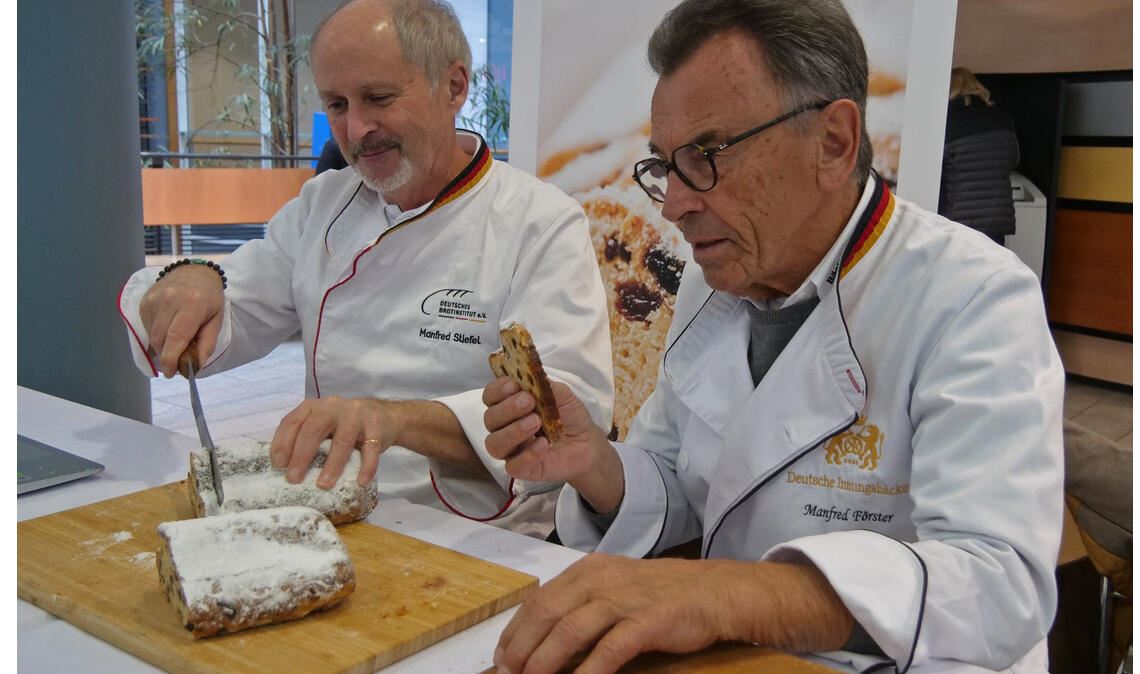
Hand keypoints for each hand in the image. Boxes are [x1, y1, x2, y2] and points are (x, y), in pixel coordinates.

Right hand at [139, 264, 224, 376]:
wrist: (195, 272)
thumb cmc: (210, 297)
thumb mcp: (217, 319)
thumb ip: (207, 343)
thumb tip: (196, 366)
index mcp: (192, 304)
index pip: (176, 337)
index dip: (171, 359)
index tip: (171, 373)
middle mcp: (170, 300)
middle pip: (160, 338)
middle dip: (166, 355)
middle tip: (176, 362)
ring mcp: (154, 298)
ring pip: (151, 334)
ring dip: (161, 345)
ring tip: (174, 342)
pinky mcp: (145, 300)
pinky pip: (146, 325)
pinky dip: (155, 333)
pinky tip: (166, 329)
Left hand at [269, 397, 399, 487]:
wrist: (385, 416)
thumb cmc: (345, 426)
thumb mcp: (323, 424)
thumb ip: (305, 435)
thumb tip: (284, 466)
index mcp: (314, 406)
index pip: (292, 421)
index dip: (283, 443)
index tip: (279, 465)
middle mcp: (333, 406)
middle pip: (313, 430)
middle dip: (301, 456)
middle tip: (294, 479)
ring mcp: (356, 415)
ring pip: (342, 441)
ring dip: (331, 466)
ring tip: (323, 485)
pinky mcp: (376, 425)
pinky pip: (370, 449)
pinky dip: (366, 467)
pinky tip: (360, 481)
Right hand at [482, 379, 622, 511]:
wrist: (587, 442)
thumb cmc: (569, 417)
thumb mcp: (563, 395)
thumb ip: (547, 386)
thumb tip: (534, 377)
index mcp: (509, 404)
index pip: (490, 396)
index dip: (497, 390)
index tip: (513, 385)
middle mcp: (504, 427)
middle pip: (490, 418)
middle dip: (507, 408)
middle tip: (529, 401)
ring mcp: (511, 450)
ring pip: (494, 444)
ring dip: (513, 431)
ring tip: (536, 422)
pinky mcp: (522, 469)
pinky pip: (513, 466)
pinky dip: (527, 455)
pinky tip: (543, 445)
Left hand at [494, 554, 733, 673]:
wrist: (713, 591)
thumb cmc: (662, 593)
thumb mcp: (615, 586)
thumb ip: (582, 603)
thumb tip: (544, 635)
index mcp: (587, 570)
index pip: (539, 600)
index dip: (515, 631)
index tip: (501, 657)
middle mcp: (600, 580)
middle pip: (547, 614)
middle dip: (522, 648)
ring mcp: (623, 599)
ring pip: (570, 630)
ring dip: (545, 660)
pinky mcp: (646, 621)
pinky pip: (609, 649)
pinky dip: (589, 670)